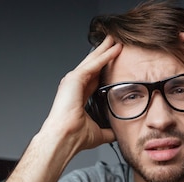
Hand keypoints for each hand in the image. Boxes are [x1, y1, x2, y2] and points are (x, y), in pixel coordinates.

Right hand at [43, 36, 121, 150]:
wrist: (65, 139)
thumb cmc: (75, 138)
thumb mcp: (99, 133)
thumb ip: (109, 131)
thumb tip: (118, 134)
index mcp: (78, 97)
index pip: (94, 79)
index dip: (104, 69)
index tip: (113, 61)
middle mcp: (74, 87)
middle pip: (92, 66)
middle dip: (102, 53)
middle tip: (113, 41)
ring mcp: (72, 81)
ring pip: (92, 61)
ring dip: (104, 50)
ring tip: (114, 39)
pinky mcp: (74, 79)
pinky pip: (93, 64)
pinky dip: (104, 56)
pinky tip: (114, 49)